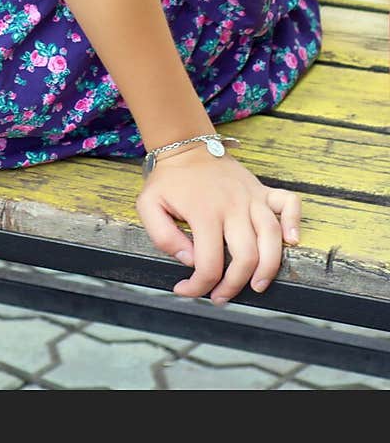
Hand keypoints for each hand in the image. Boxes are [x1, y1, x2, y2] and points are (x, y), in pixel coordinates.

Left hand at [135, 142, 300, 302]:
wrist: (185, 146)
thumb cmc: (168, 179)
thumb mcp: (149, 205)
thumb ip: (163, 237)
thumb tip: (190, 261)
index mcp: (204, 212)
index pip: (209, 264)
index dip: (198, 286)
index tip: (187, 290)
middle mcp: (232, 205)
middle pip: (246, 257)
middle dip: (234, 285)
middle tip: (221, 296)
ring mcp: (251, 196)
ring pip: (271, 237)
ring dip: (268, 268)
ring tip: (257, 286)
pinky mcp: (262, 190)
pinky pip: (289, 203)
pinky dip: (294, 222)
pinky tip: (291, 241)